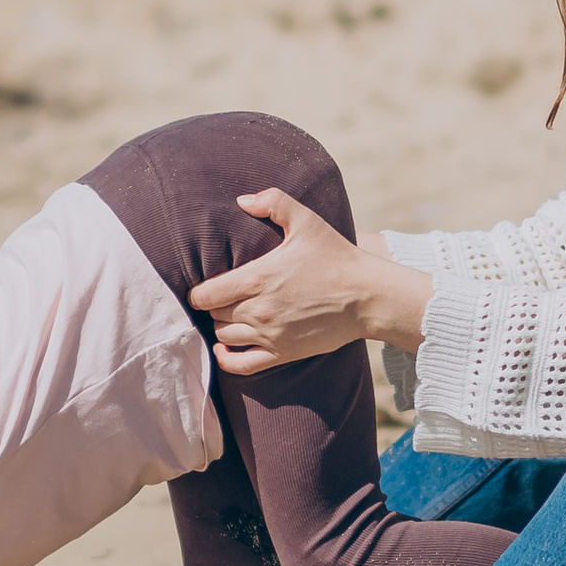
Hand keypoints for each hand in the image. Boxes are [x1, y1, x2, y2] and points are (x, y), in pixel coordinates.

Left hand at [191, 192, 432, 378]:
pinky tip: (224, 347)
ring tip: (227, 315)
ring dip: (221, 326)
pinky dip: (226, 359)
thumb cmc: (337, 256)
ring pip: (224, 336)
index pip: (205, 294)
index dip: (197, 291)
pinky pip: (241, 365)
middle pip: (213, 314)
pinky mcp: (283, 354)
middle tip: (220, 297)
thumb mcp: (307, 221)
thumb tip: (242, 200)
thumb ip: (274, 202)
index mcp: (258, 278)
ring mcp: (270, 335)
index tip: (202, 286)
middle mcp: (259, 310)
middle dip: (212, 305)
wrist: (368, 296)